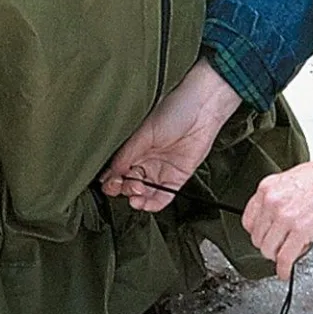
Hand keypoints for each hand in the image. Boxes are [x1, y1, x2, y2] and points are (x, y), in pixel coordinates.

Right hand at [99, 59, 242, 211]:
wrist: (203, 109)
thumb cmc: (174, 109)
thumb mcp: (145, 132)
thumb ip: (128, 153)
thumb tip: (110, 173)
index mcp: (134, 146)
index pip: (117, 168)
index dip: (111, 179)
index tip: (109, 184)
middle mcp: (146, 159)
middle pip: (129, 182)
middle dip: (124, 188)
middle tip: (125, 187)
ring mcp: (161, 169)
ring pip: (144, 193)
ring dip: (137, 199)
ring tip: (136, 198)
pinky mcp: (177, 178)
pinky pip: (163, 197)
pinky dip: (153, 204)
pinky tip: (146, 204)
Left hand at [242, 143, 312, 278]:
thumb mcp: (291, 181)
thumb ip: (279, 198)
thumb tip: (274, 218)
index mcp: (268, 188)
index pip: (248, 220)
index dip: (257, 233)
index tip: (264, 238)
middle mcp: (272, 201)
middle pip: (257, 238)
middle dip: (269, 246)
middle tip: (279, 248)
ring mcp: (285, 216)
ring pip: (267, 250)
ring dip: (276, 257)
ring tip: (286, 256)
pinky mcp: (300, 231)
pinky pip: (284, 258)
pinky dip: (284, 269)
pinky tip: (285, 272)